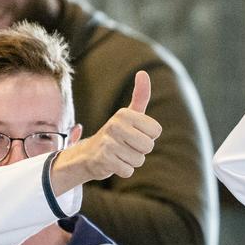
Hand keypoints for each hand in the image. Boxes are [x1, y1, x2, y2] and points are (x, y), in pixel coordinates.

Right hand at [52, 71, 159, 189]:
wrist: (88, 155)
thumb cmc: (116, 134)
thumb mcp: (129, 114)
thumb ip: (140, 96)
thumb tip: (143, 73)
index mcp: (125, 114)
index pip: (156, 131)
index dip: (148, 136)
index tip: (134, 134)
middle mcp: (115, 125)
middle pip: (148, 146)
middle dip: (140, 150)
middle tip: (126, 146)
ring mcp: (108, 142)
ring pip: (139, 160)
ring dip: (131, 161)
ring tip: (119, 154)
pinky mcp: (104, 159)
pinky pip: (128, 171)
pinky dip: (123, 170)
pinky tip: (113, 163)